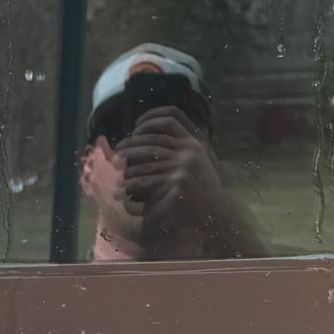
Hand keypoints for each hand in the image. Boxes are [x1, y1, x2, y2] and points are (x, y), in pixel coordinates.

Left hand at [119, 108, 262, 258]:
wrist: (216, 214)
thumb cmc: (203, 190)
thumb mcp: (197, 163)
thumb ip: (179, 149)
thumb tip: (146, 138)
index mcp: (194, 143)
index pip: (171, 119)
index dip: (151, 118)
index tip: (135, 126)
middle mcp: (189, 152)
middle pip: (151, 142)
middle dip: (131, 146)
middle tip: (117, 152)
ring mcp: (184, 168)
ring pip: (145, 164)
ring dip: (127, 168)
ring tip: (116, 173)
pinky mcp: (178, 186)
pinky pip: (147, 183)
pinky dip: (132, 186)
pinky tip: (124, 190)